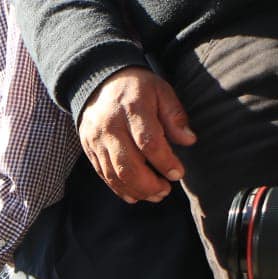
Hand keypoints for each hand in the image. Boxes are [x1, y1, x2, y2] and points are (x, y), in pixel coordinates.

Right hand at [78, 67, 194, 203]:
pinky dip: (119, 189)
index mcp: (132, 108)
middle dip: (149, 184)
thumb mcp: (161, 91)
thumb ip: (174, 116)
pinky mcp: (89, 150)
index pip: (148, 142)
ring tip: (155, 195)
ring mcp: (96, 140)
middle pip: (128, 165)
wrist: (99, 83)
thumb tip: (188, 140)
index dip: (164, 162)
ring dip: (136, 190)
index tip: (177, 173)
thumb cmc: (137, 88)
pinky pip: (103, 175)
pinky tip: (135, 195)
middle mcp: (110, 127)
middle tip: (166, 190)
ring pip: (114, 175)